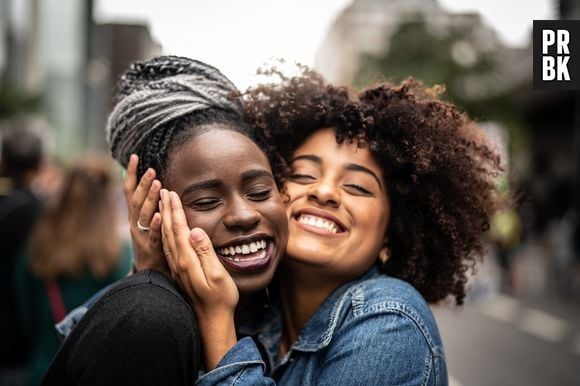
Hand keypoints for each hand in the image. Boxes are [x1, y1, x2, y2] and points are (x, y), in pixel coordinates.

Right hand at [124, 154, 165, 271]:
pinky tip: (161, 215)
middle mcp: (135, 223)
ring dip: (150, 198)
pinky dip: (156, 224)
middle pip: (136, 200)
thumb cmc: (151, 242)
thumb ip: (147, 204)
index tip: (134, 157)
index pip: (129, 191)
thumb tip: (149, 181)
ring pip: (144, 215)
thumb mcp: (146, 221)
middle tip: (151, 169)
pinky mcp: (151, 248)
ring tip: (157, 184)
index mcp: (134, 215)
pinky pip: (153, 235)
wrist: (149, 273)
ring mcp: (141, 236)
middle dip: (143, 184)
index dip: (131, 174)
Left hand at [160, 189, 237, 369]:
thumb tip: (195, 230)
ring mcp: (177, 268)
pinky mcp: (179, 273)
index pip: (179, 228)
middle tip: (163, 190)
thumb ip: (205, 252)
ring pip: (166, 238)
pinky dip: (165, 233)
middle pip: (169, 230)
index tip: (172, 192)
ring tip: (161, 204)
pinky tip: (166, 229)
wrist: (211, 322)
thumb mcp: (218, 275)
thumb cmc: (220, 299)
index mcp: (187, 260)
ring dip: (164, 219)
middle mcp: (178, 262)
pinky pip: (168, 247)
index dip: (175, 209)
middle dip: (166, 209)